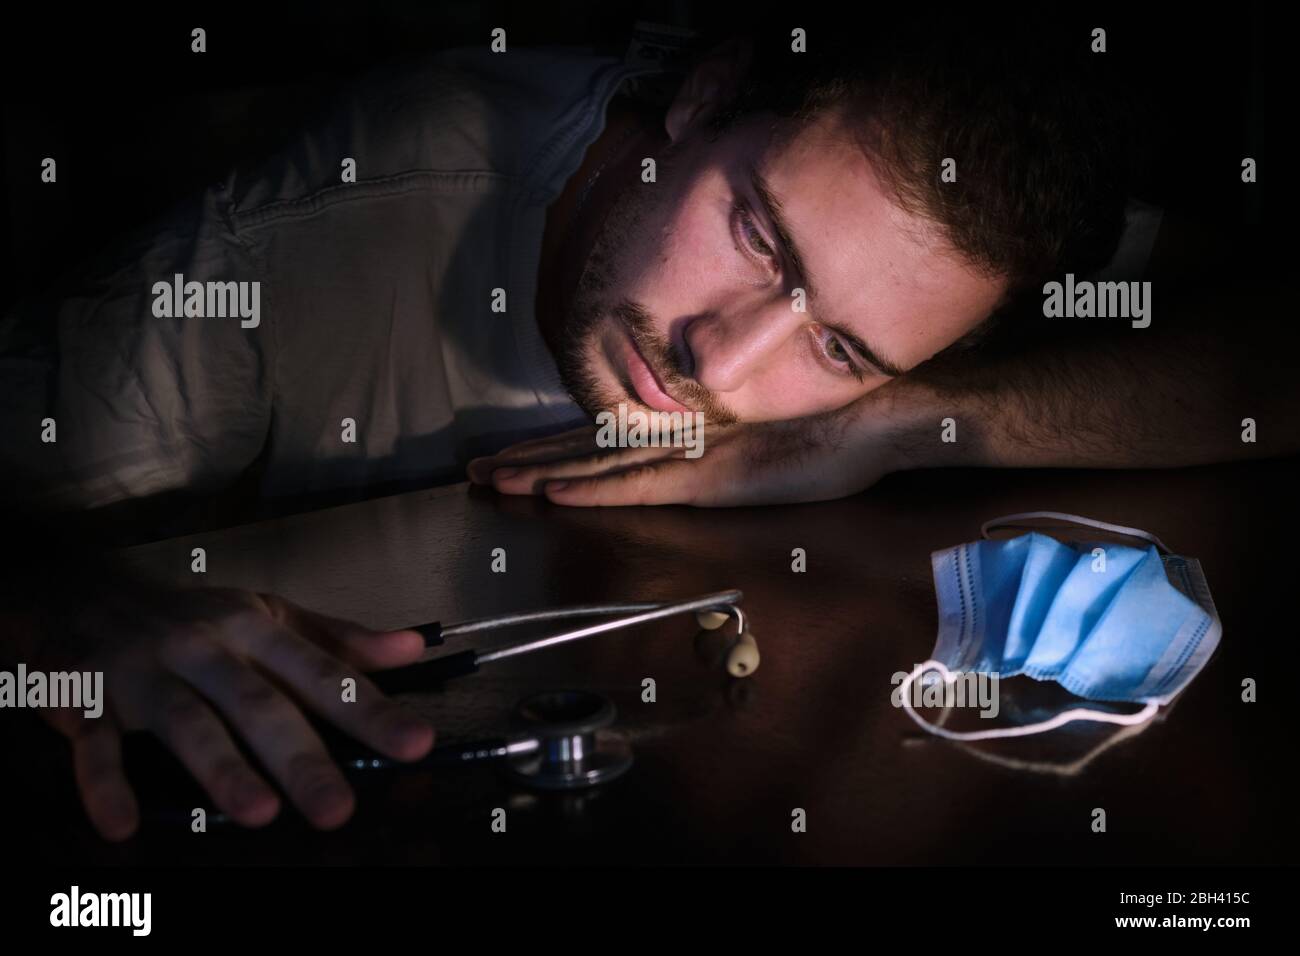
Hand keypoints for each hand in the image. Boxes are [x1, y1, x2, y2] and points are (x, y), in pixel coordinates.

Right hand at [32, 586, 433, 839]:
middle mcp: (206, 648)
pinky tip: (123, 825)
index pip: (322, 673)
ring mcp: (146, 674)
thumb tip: (413, 648)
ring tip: (260, 813)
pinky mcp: (89, 699)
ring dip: (224, 769)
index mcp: (256, 629)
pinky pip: (97, 745)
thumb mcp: (271, 615)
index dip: (369, 709)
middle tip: (338, 806)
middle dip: (302, 758)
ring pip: (190, 723)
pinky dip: (105, 785)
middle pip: (260, 705)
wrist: (85, 593)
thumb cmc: (194, 616)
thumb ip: (342, 639)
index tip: (413, 744)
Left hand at [468, 411, 902, 506]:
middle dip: (527, 457)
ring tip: (492, 481)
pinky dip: (592, 490)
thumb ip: (718, 439)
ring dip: (541, 472)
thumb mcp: (761, 433)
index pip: (604, 436)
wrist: (871, 419)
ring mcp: (688, 453)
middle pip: (585, 446)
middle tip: (474, 469)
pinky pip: (637, 486)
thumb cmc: (828, 427)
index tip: (512, 452)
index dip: (554, 444)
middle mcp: (675, 433)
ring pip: (597, 465)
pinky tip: (554, 495)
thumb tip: (692, 448)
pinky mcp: (708, 478)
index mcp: (683, 424)